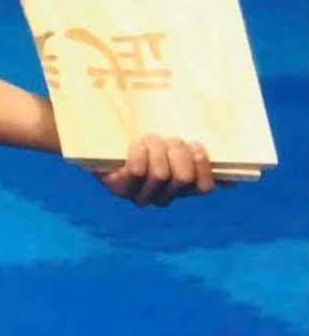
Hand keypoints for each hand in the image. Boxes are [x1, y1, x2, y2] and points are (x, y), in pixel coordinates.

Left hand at [92, 134, 225, 207]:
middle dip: (178, 151)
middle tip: (169, 139)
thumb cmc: (146, 143)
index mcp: (181, 190)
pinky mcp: (118, 188)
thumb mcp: (175, 148)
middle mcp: (162, 198)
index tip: (195, 144)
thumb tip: (233, 183)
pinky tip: (138, 144)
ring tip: (150, 138)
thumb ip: (199, 160)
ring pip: (160, 174)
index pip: (203, 187)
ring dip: (157, 148)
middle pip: (182, 177)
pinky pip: (137, 171)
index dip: (201, 164)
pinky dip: (140, 152)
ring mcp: (139, 195)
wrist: (103, 141)